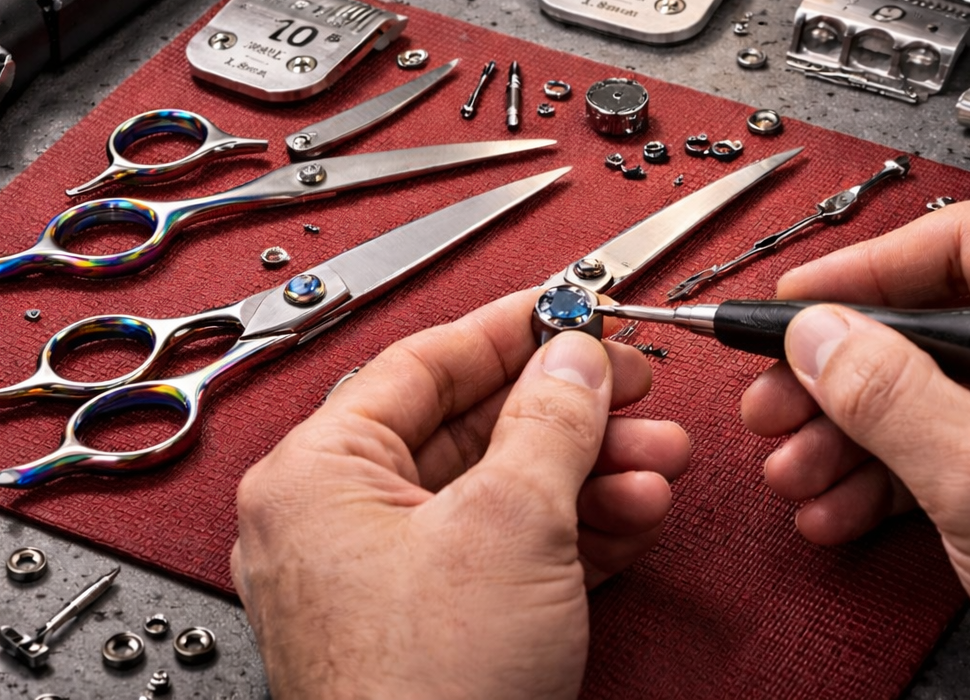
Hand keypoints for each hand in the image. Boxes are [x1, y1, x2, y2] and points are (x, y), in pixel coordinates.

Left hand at [231, 288, 690, 699]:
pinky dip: (567, 534)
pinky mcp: (426, 628)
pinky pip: (499, 553)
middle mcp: (333, 519)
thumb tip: (574, 357)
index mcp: (314, 472)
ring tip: (655, 465)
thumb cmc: (424, 693)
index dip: (508, 329)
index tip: (570, 309)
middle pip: (466, 429)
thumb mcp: (510, 523)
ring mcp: (379, 579)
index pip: (419, 363)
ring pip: (493, 494)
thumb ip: (550, 420)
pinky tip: (628, 517)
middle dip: (568, 415)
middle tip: (633, 393)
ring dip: (583, 475)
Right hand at [740, 200, 969, 697]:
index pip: (967, 246)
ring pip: (925, 398)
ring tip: (791, 470)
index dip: (866, 271)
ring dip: (842, 438)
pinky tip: (833, 509)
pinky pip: (941, 456)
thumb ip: (891, 394)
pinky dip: (879, 482)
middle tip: (772, 401)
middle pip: (930, 329)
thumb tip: (817, 334)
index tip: (793, 303)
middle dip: (835, 377)